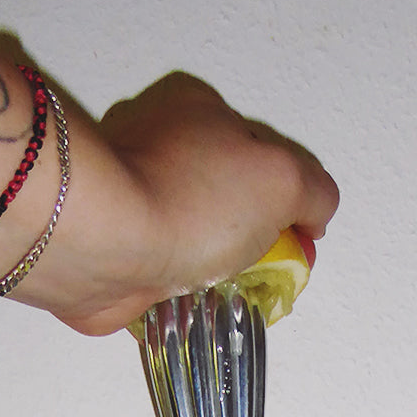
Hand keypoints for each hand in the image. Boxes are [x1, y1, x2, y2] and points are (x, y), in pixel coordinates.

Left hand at [8, 73, 338, 333]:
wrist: (103, 244)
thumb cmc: (189, 200)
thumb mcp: (284, 181)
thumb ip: (313, 191)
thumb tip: (313, 216)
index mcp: (197, 109)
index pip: (260, 152)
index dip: (289, 200)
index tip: (300, 243)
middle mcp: (157, 147)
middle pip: (224, 195)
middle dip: (250, 237)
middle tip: (265, 273)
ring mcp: (128, 198)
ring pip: (190, 238)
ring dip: (213, 270)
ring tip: (227, 295)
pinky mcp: (106, 247)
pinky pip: (155, 274)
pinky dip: (175, 294)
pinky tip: (190, 307)